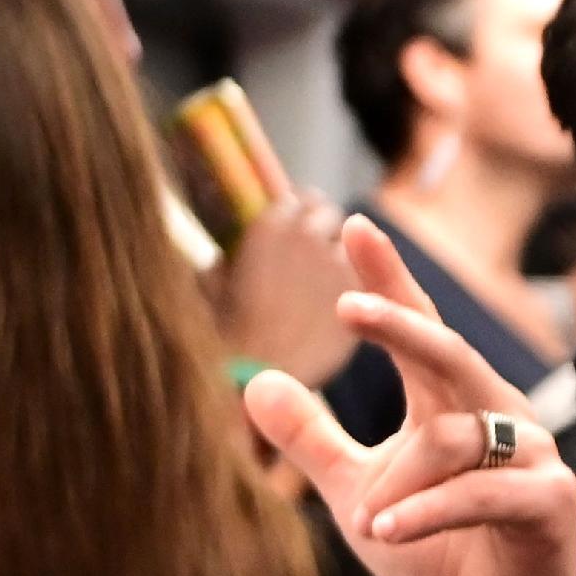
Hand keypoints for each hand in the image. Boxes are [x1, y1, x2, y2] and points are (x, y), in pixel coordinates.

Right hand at [207, 197, 358, 389]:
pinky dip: (356, 284)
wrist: (259, 376)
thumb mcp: (209, 285)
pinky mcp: (362, 296)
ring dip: (339, 253)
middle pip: (327, 214)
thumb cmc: (225, 334)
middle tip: (311, 252)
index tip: (294, 230)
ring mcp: (341, 263)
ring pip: (350, 244)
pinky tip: (342, 308)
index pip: (298, 200)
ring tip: (322, 281)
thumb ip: (225, 260)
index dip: (296, 214)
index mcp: (271, 225)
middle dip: (320, 228)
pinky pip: (366, 277)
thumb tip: (229, 255)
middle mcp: (310, 235)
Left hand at [242, 218, 575, 575]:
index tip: (355, 226)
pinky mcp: (551, 502)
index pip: (420, 327)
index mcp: (453, 402)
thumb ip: (312, 440)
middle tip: (346, 304)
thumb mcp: (356, 492)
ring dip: (400, 482)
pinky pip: (481, 494)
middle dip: (402, 324)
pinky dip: (427, 510)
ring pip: (454, 438)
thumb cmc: (432, 554)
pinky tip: (384, 531)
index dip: (391, 278)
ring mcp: (533, 456)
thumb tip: (254, 380)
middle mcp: (498, 415)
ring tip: (365, 521)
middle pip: (449, 352)